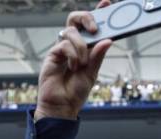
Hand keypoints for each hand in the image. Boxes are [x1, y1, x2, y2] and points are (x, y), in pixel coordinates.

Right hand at [35, 0, 112, 120]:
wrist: (62, 106)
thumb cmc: (76, 91)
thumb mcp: (92, 73)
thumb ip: (98, 56)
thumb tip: (108, 40)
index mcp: (86, 47)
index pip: (91, 25)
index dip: (98, 12)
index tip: (107, 3)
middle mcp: (73, 44)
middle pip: (76, 18)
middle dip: (86, 17)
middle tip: (95, 29)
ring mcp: (62, 48)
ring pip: (71, 31)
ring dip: (80, 46)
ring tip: (82, 64)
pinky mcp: (53, 53)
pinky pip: (64, 45)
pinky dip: (72, 56)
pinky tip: (73, 67)